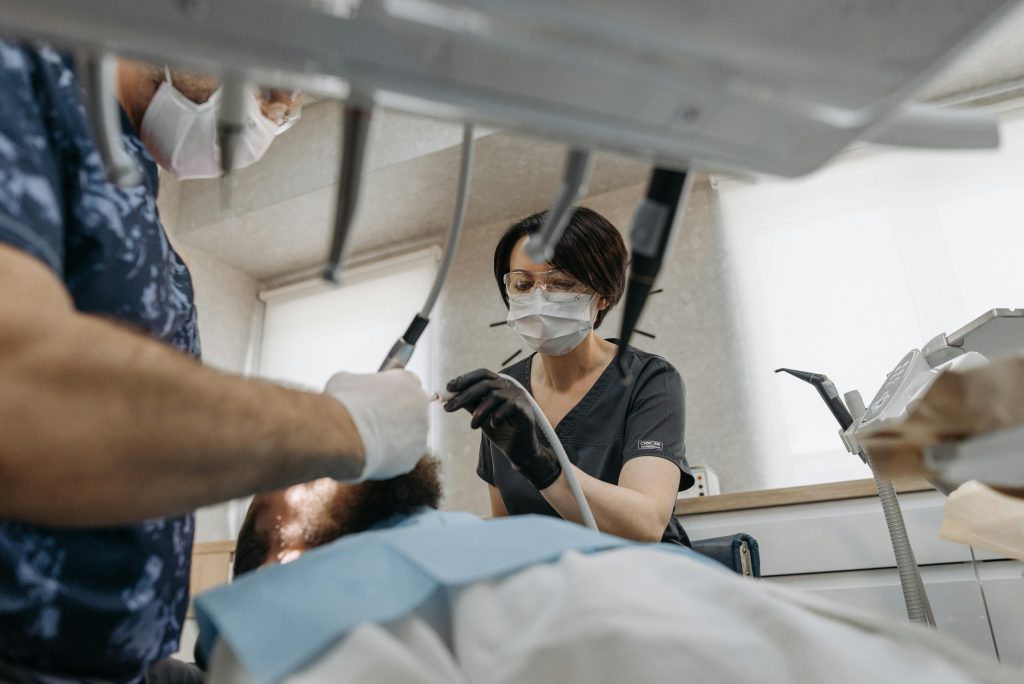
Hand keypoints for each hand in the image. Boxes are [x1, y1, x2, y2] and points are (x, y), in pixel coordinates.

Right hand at [325, 370, 427, 479]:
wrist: (344, 434)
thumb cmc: (343, 404)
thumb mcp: (345, 380)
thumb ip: (359, 383)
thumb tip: (354, 390)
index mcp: (406, 380)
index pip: (408, 384)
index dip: (393, 394)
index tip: (381, 401)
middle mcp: (419, 403)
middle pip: (412, 410)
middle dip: (396, 416)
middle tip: (375, 423)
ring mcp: (420, 430)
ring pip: (410, 435)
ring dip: (395, 437)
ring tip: (369, 441)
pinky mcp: (414, 455)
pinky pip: (404, 455)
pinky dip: (391, 456)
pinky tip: (373, 454)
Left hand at [444, 369, 560, 489]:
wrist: (518, 450)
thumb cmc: (500, 430)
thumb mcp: (481, 415)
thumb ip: (470, 403)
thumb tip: (450, 395)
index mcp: (500, 385)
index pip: (482, 374)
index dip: (465, 379)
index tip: (449, 387)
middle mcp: (511, 387)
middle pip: (485, 384)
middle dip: (465, 395)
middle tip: (449, 407)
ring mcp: (519, 397)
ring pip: (494, 396)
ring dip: (479, 412)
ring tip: (473, 426)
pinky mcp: (525, 410)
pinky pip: (508, 408)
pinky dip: (497, 417)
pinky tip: (494, 425)